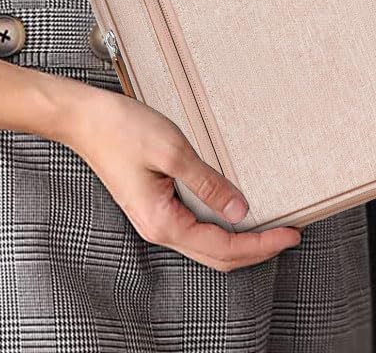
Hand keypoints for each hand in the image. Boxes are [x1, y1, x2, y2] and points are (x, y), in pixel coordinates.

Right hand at [58, 83, 301, 271]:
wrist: (83, 119)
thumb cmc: (122, 129)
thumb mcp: (172, 151)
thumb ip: (207, 183)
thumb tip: (240, 209)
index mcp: (163, 222)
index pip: (223, 247)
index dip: (261, 244)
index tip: (291, 233)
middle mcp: (159, 229)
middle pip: (217, 256)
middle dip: (256, 250)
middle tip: (290, 235)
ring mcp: (156, 219)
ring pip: (206, 245)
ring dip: (240, 241)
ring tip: (270, 227)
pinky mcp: (154, 205)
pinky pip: (195, 227)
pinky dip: (221, 227)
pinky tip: (234, 212)